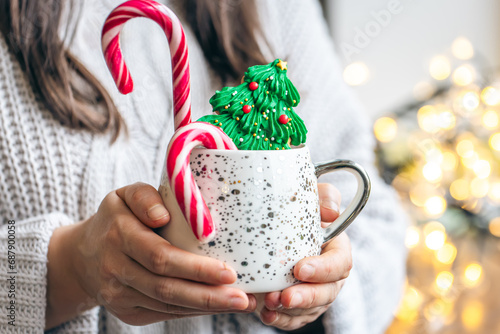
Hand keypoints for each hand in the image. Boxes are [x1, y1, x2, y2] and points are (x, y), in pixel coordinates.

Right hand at [46, 183, 254, 328]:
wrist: (81, 256)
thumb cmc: (115, 219)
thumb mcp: (123, 196)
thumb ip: (143, 196)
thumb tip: (163, 215)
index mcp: (118, 236)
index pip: (160, 257)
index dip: (195, 268)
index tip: (228, 272)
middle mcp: (115, 269)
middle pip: (166, 287)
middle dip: (208, 295)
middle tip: (243, 297)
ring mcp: (119, 296)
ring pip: (167, 305)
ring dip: (206, 307)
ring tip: (239, 303)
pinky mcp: (126, 312)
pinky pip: (164, 313)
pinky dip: (193, 311)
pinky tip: (217, 306)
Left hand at [256, 183, 351, 330]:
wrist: (280, 228)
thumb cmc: (300, 211)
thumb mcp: (314, 195)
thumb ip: (325, 195)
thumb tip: (331, 211)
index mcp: (337, 250)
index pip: (340, 264)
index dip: (323, 269)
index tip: (300, 269)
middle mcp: (330, 276)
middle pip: (326, 293)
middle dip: (306, 297)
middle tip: (284, 296)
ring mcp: (316, 293)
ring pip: (309, 309)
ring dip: (289, 310)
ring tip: (268, 304)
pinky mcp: (300, 306)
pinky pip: (293, 318)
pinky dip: (280, 319)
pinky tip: (265, 315)